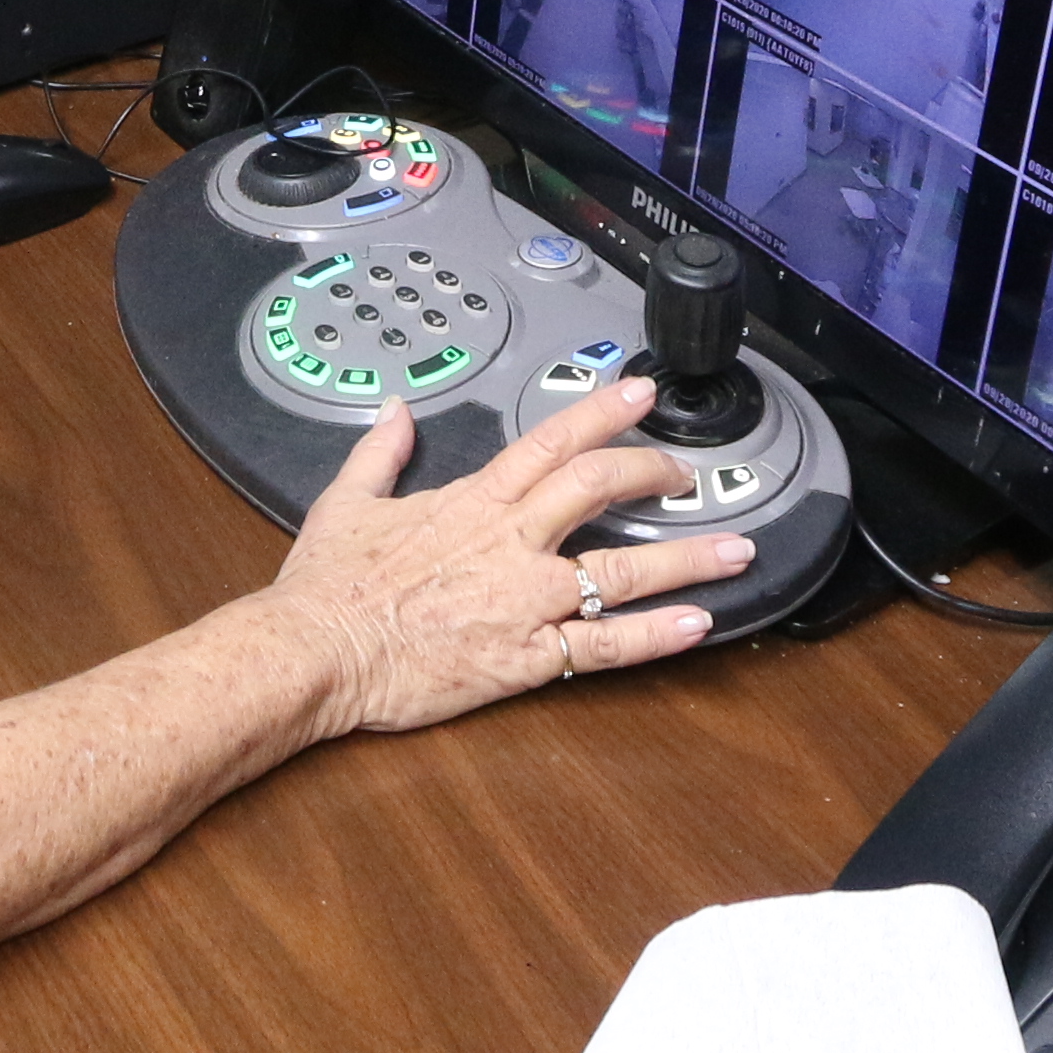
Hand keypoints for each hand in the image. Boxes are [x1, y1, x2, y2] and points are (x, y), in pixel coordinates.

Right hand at [262, 376, 754, 734]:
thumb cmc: (328, 588)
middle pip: (599, 488)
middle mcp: (510, 542)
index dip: (604, 413)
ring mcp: (526, 599)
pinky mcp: (528, 656)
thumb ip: (381, 453)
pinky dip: (658, 635)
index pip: (552, 442)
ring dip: (687, 557)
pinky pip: (608, 645)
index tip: (642, 395)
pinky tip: (699, 623)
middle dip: (654, 472)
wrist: (316, 652)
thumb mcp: (346, 502)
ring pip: (623, 569)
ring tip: (735, 549)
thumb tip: (395, 413)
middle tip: (687, 472)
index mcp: (472, 502)